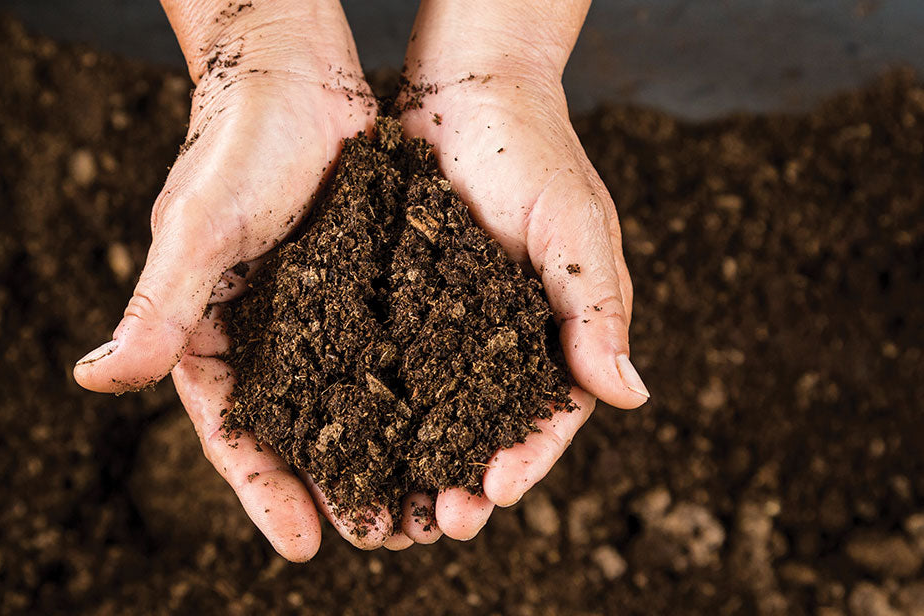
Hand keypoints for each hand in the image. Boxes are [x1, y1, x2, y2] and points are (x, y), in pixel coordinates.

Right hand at [72, 0, 411, 559]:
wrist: (292, 70)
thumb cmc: (235, 144)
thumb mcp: (198, 230)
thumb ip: (156, 308)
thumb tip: (92, 380)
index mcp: (208, 332)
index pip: (232, 430)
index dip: (263, 490)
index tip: (302, 546)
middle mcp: (262, 333)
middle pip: (296, 430)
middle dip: (331, 486)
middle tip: (378, 537)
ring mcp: (314, 312)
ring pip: (347, 399)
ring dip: (379, 452)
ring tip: (419, 503)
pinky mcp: (360, 285)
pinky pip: (386, 349)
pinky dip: (411, 392)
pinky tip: (446, 424)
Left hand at [397, 0, 648, 537]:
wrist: (464, 92)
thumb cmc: (533, 152)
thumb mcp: (574, 228)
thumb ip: (595, 308)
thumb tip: (630, 395)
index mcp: (555, 331)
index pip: (549, 415)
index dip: (526, 458)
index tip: (495, 493)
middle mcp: (500, 339)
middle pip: (486, 429)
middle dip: (466, 479)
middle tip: (440, 520)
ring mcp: (446, 326)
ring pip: (432, 412)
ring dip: (416, 462)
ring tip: (394, 505)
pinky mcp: (398, 304)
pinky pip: (386, 365)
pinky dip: (374, 407)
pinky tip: (350, 440)